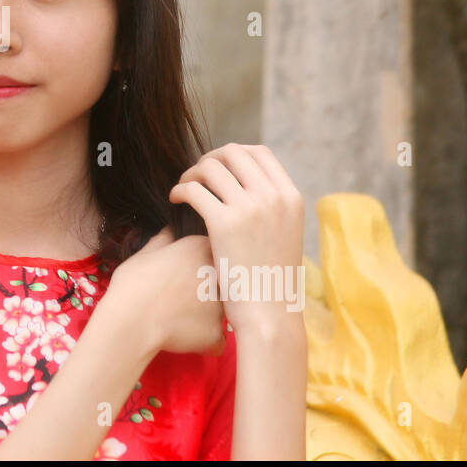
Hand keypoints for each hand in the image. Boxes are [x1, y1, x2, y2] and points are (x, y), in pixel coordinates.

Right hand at [107, 228, 226, 358]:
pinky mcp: (217, 332)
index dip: (196, 263)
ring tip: (180, 318)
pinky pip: (217, 337)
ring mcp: (221, 304)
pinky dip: (205, 339)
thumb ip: (163, 240)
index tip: (181, 273)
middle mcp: (217, 273)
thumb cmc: (133, 283)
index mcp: (201, 248)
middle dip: (207, 287)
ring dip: (207, 313)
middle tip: (181, 296)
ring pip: (221, 308)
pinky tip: (185, 336)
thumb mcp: (144, 254)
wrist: (130, 320)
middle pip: (220, 279)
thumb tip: (170, 231)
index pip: (211, 251)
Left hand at [168, 143, 304, 336]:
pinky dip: (180, 190)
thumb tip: (244, 184)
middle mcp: (273, 196)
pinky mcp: (224, 223)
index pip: (260, 152)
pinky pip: (193, 190)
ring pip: (210, 167)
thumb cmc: (270, 279)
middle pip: (233, 152)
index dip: (233, 154)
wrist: (269, 313)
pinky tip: (175, 201)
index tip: (218, 168)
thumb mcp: (284, 233)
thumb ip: (271, 206)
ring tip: (183, 189)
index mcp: (291, 197)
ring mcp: (250, 208)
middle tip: (196, 177)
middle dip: (209, 159)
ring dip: (191, 173)